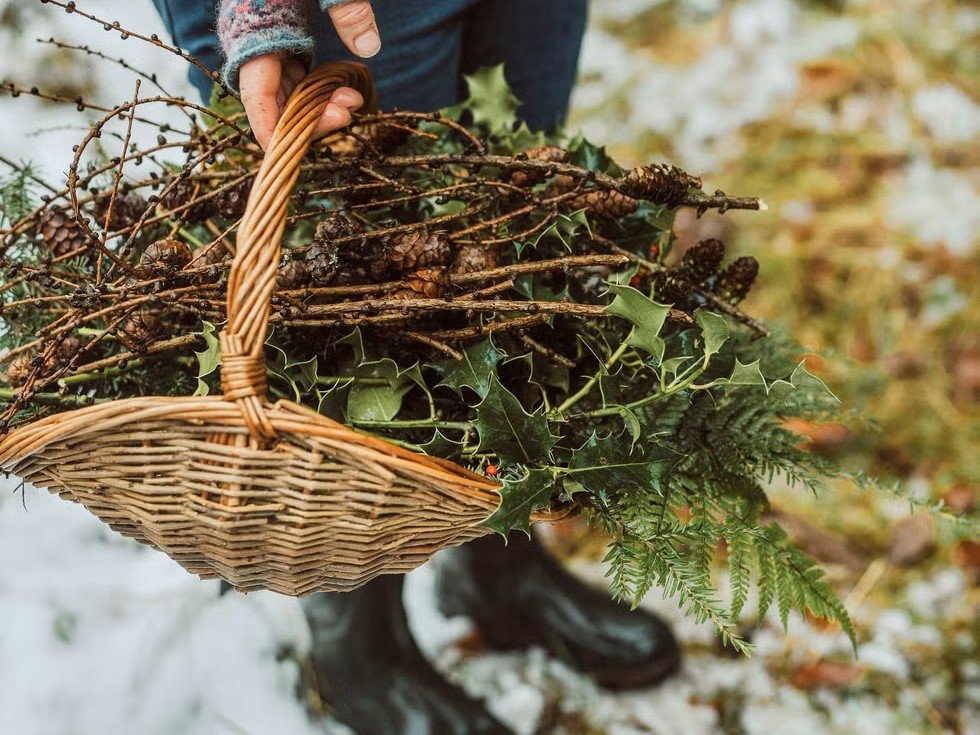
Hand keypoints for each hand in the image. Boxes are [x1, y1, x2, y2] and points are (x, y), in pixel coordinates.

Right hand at [239, 0, 380, 149]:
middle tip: (348, 115)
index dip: (269, 128)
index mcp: (259, 32)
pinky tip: (344, 93)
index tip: (286, 151)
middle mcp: (257, 46)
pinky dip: (317, 92)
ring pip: (288, 93)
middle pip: (276, 101)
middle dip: (310, 118)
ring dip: (318, 107)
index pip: (257, 94)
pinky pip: (296, 80)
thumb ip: (349, 8)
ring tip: (354, 103)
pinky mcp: (283, 44)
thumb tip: (370, 47)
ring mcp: (269, 47)